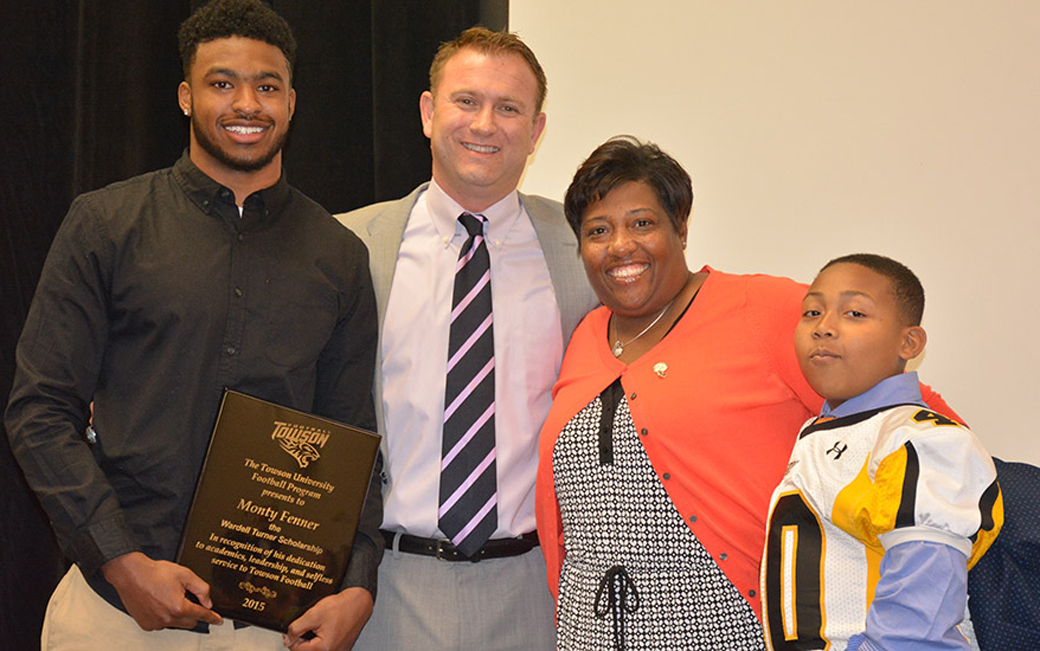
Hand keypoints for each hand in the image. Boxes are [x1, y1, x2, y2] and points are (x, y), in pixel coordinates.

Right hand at [101, 551, 222, 630]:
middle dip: (194, 613)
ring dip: (178, 614)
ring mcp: (156, 623)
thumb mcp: (185, 575)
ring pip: (176, 624)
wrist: (131, 574)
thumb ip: (201, 589)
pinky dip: (165, 616)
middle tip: (188, 599)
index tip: (218, 620)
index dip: (212, 617)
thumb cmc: (154, 573)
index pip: (201, 615)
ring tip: (169, 597)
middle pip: (190, 622)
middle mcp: (167, 619)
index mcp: (179, 607)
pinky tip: (160, 603)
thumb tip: (208, 602)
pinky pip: (162, 624)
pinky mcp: (146, 624)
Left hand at [283, 587, 373, 650]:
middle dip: (303, 638)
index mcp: (323, 649)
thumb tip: (288, 639)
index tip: (298, 626)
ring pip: (315, 650)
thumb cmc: (342, 607)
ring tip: (318, 626)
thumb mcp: (313, 614)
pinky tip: (326, 629)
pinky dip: (321, 640)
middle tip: (309, 625)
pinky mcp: (341, 648)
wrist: (359, 603)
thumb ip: (296, 628)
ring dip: (312, 640)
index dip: (293, 635)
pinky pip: (325, 647)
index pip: (296, 649)